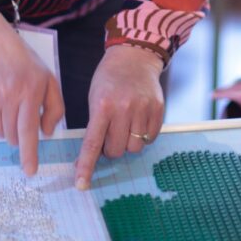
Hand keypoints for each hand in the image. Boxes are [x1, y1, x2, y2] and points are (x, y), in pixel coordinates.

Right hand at [0, 0, 64, 175]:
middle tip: (21, 117)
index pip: (29, 129)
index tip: (29, 171)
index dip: (29, 153)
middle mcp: (9, 95)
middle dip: (19, 136)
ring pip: (0, 132)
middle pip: (13, 135)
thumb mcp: (48, 78)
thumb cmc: (23, 62)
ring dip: (7, 128)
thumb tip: (46, 133)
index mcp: (31, 90)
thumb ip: (54, 107)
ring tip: (10, 105)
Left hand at [74, 44, 164, 188]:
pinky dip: (143, 136)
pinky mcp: (158, 110)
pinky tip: (138, 120)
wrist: (135, 56)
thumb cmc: (109, 78)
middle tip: (110, 133)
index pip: (92, 143)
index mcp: (103, 105)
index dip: (86, 166)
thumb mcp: (94, 97)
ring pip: (134, 148)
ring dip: (128, 143)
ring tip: (125, 125)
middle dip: (110, 148)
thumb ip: (94, 126)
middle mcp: (124, 108)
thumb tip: (90, 158)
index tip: (81, 184)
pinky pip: (150, 139)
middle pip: (115, 150)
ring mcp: (143, 109)